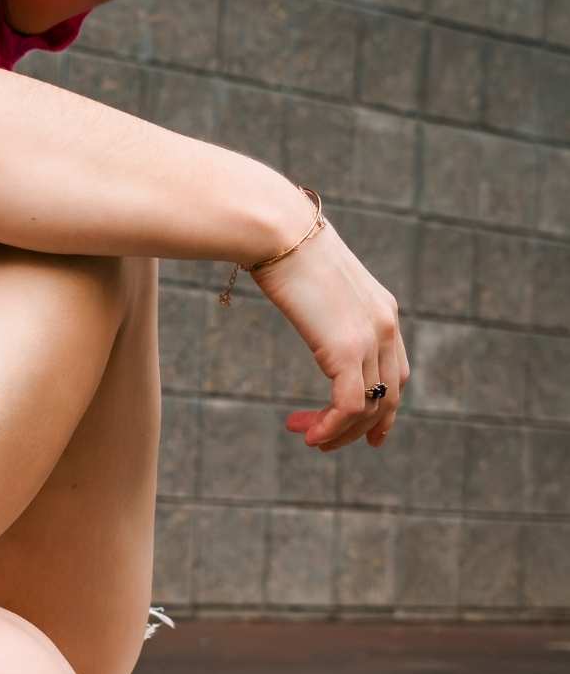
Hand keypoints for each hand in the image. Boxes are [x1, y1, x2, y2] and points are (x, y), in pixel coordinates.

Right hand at [249, 209, 410, 452]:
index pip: (395, 371)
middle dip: (359, 428)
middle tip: (322, 441)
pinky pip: (349, 405)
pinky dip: (331, 427)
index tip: (363, 432)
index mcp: (383, 310)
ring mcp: (371, 337)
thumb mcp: (314, 280)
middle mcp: (386, 326)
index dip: (382, 407)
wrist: (278, 231)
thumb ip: (322, 302)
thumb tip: (302, 298)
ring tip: (310, 439)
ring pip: (370, 406)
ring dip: (340, 432)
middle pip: (389, 395)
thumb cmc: (284, 247)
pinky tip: (309, 434)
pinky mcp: (346, 348)